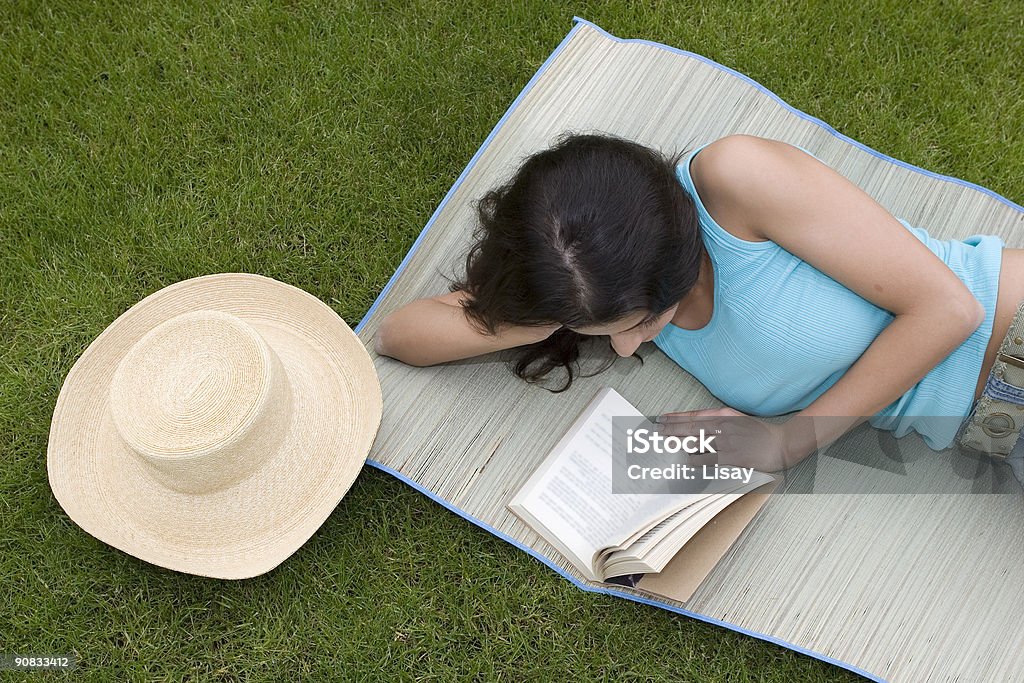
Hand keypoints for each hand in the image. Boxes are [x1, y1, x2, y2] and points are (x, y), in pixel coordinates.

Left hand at [656, 406, 792, 472]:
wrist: (781, 443)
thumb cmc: (759, 433)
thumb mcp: (738, 419)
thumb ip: (719, 420)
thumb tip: (698, 425)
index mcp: (724, 415)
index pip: (694, 415)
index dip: (676, 417)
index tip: (662, 418)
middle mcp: (723, 426)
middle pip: (691, 427)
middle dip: (671, 428)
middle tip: (656, 430)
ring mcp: (727, 441)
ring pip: (696, 441)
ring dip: (679, 443)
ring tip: (665, 443)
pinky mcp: (732, 457)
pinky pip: (709, 459)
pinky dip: (696, 460)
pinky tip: (687, 460)